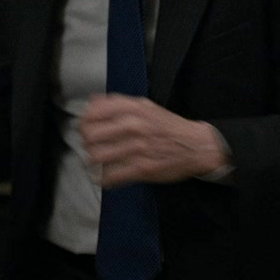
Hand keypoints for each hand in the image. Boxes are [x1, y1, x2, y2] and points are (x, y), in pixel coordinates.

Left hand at [79, 93, 228, 185]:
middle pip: (90, 135)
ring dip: (91, 160)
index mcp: (132, 108)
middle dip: (84, 141)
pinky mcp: (142, 169)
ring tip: (93, 161)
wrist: (196, 145)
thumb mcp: (145, 106)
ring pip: (97, 156)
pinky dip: (102, 178)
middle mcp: (133, 126)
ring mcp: (137, 148)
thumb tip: (91, 101)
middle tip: (88, 145)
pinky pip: (111, 176)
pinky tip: (102, 177)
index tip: (84, 128)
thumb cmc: (167, 125)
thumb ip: (117, 103)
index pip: (92, 112)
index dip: (83, 122)